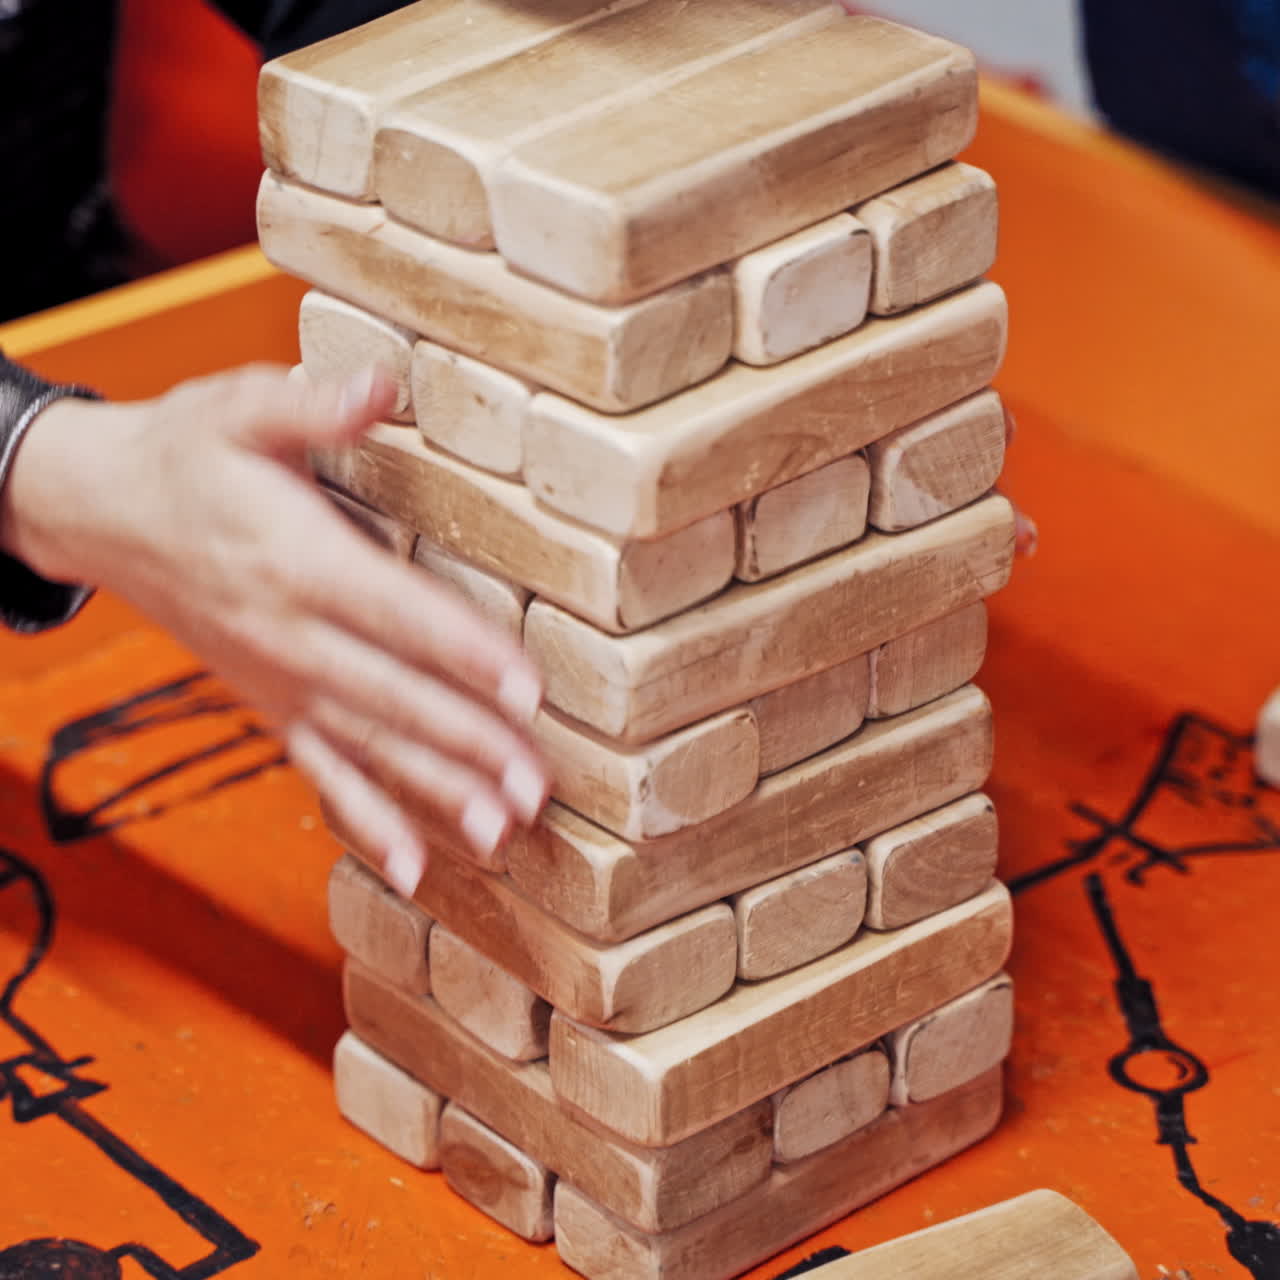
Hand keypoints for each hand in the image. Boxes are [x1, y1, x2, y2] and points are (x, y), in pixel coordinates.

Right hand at [1, 363, 548, 896]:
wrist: (102, 513)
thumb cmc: (183, 455)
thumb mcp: (237, 407)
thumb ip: (310, 403)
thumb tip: (381, 385)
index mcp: (297, 560)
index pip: (396, 613)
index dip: (463, 650)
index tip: (527, 687)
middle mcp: (291, 634)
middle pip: (392, 698)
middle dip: (468, 744)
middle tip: (537, 785)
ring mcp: (279, 680)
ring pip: (367, 747)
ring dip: (435, 794)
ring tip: (500, 834)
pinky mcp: (271, 703)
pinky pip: (321, 771)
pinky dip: (366, 821)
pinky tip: (411, 868)